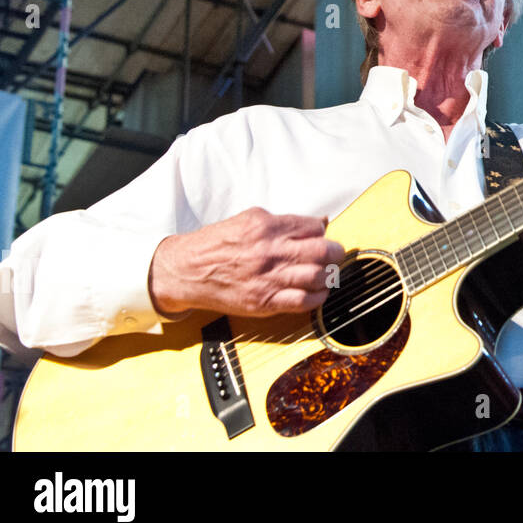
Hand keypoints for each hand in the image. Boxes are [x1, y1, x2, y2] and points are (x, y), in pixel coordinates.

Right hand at [148, 208, 345, 316]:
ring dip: (328, 275)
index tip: (320, 236)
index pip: (314, 227)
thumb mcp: (249, 219)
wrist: (186, 271)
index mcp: (267, 227)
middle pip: (323, 251)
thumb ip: (286, 221)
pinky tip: (316, 291)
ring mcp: (268, 279)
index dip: (322, 231)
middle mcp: (270, 252)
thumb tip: (320, 221)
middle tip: (333, 255)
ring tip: (325, 273)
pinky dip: (317, 297)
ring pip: (318, 277)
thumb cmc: (217, 244)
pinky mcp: (264, 302)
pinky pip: (303, 302)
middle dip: (335, 252)